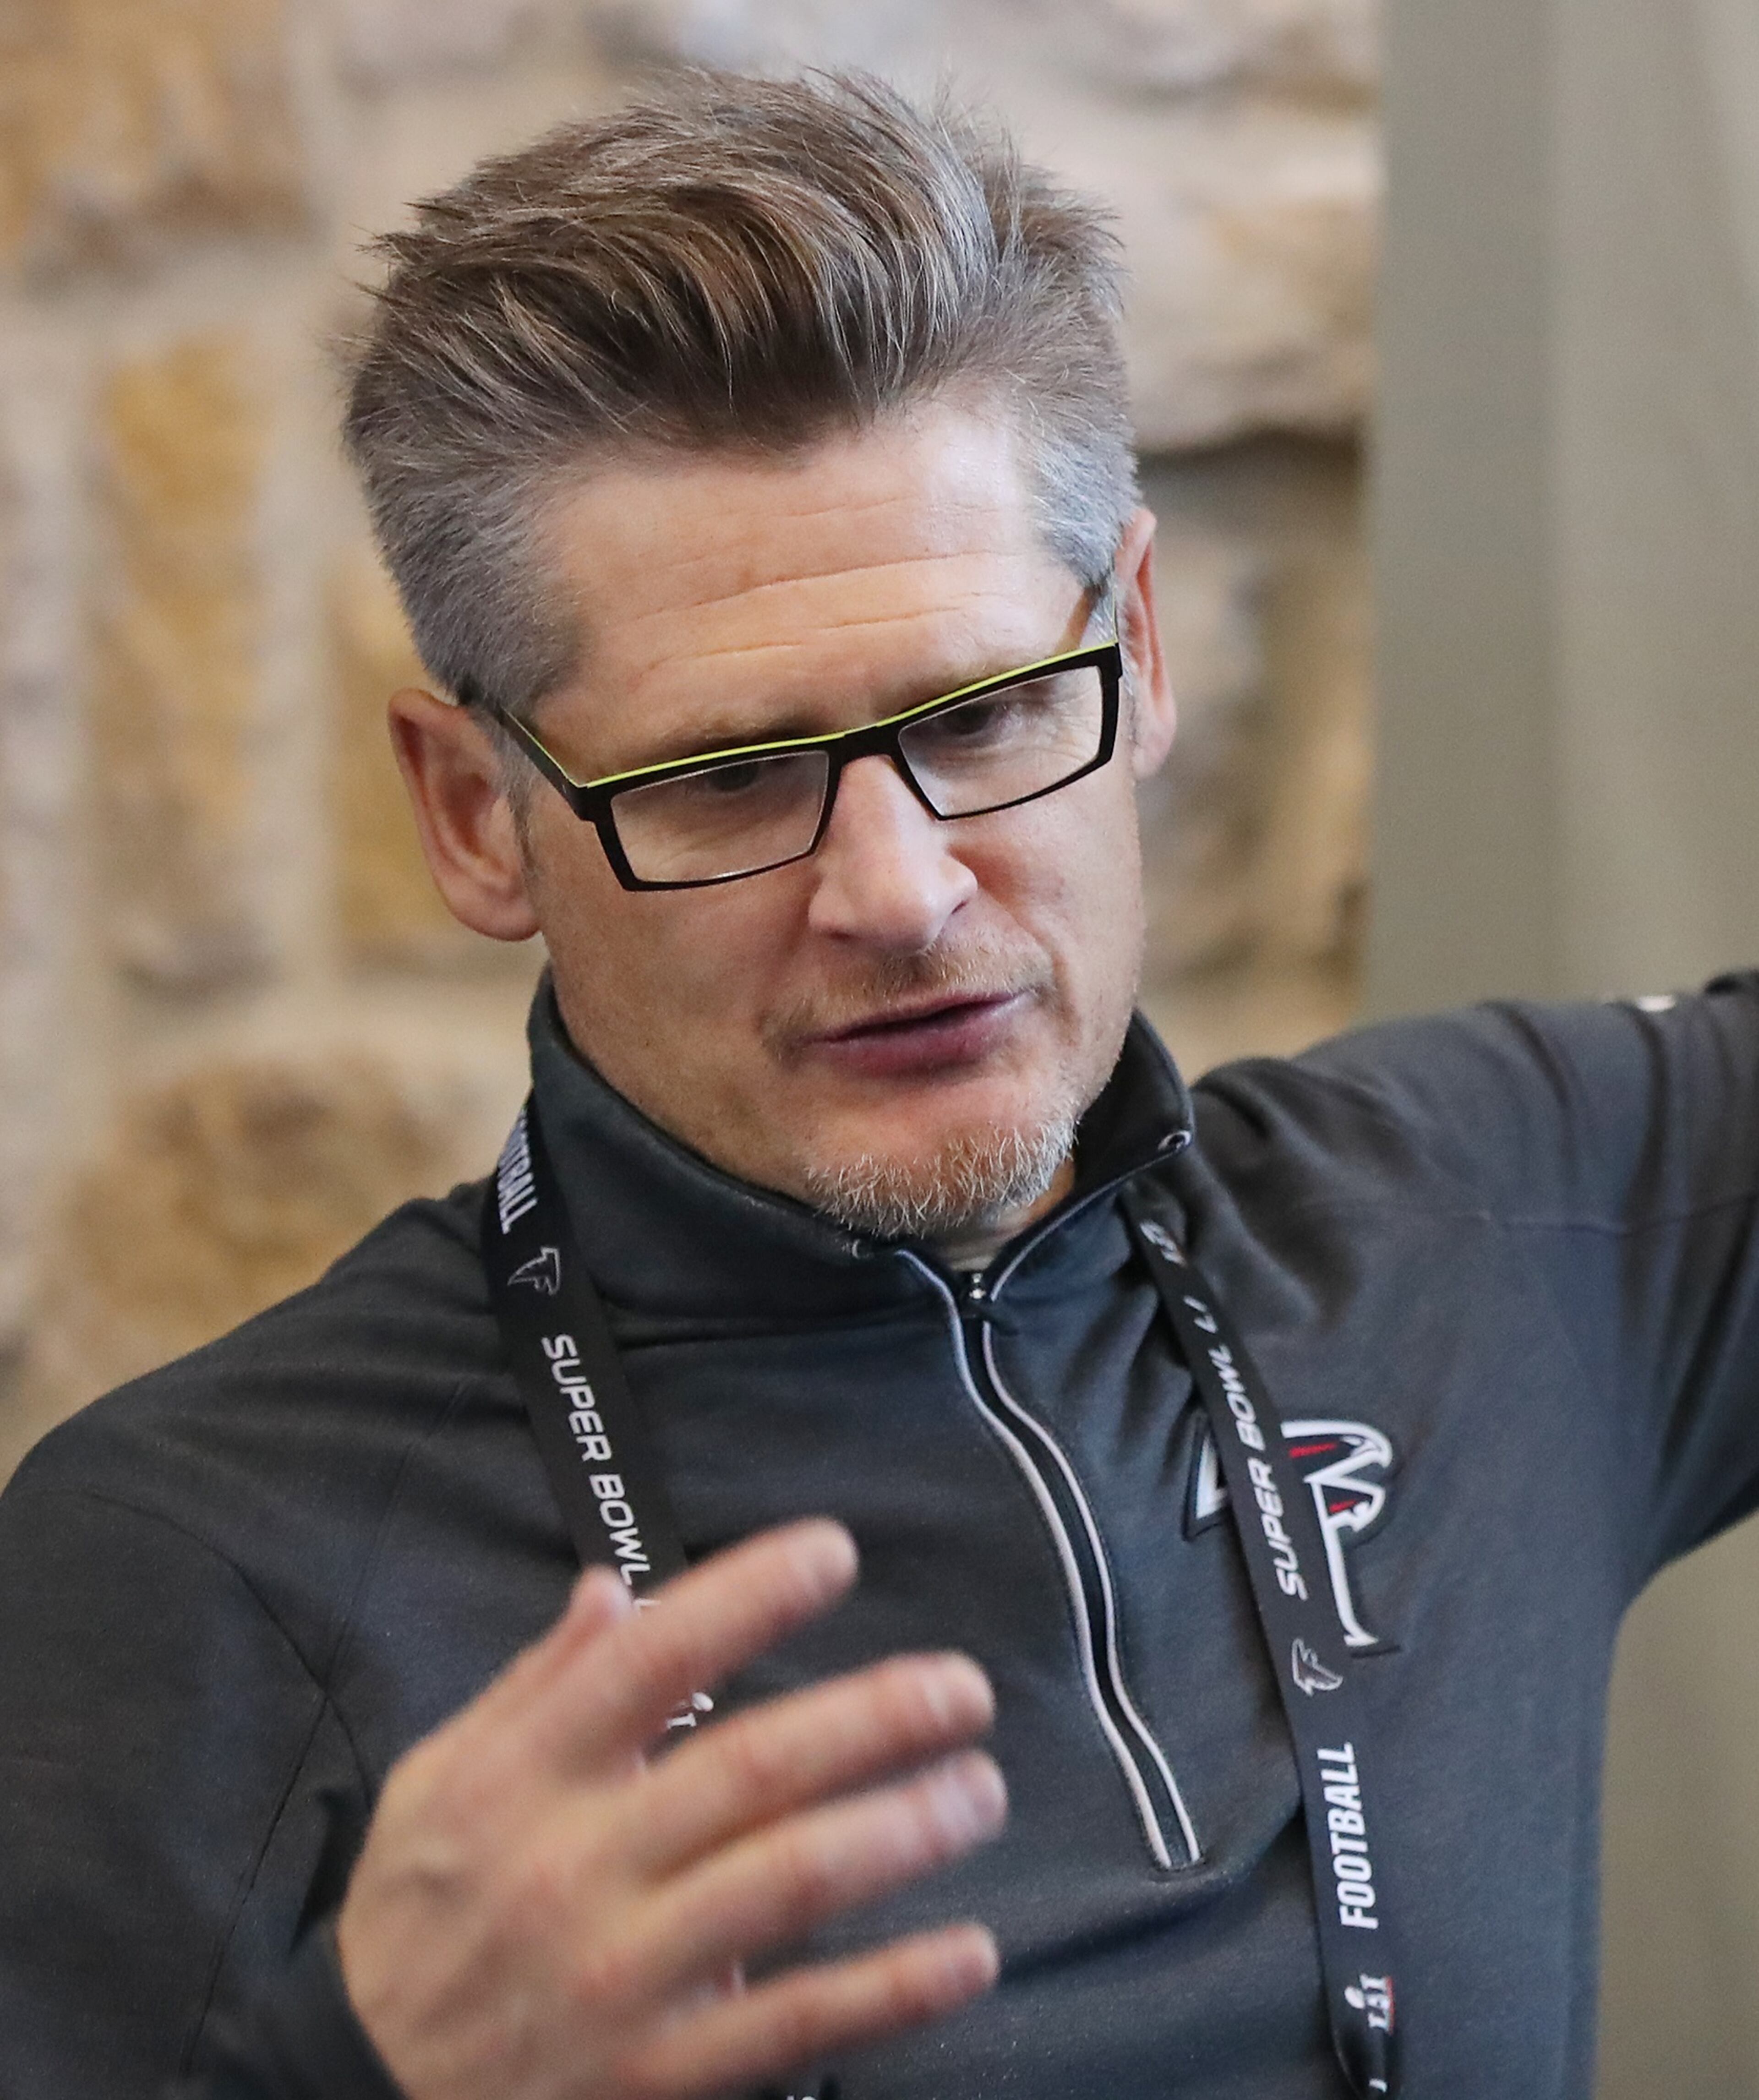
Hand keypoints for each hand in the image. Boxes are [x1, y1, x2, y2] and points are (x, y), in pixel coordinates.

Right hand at [336, 1520, 1005, 2099]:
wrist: (358, 2090)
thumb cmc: (415, 1913)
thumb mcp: (440, 1777)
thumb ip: (534, 1683)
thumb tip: (613, 1588)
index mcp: (526, 1776)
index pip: (651, 1661)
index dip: (749, 1596)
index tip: (835, 1551)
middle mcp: (579, 1864)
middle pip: (749, 1769)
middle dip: (871, 1719)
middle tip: (961, 1687)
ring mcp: (623, 1972)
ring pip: (787, 1883)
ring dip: (901, 1831)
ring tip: (979, 1788)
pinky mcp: (657, 2070)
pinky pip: (791, 2022)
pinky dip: (890, 1989)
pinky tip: (967, 1951)